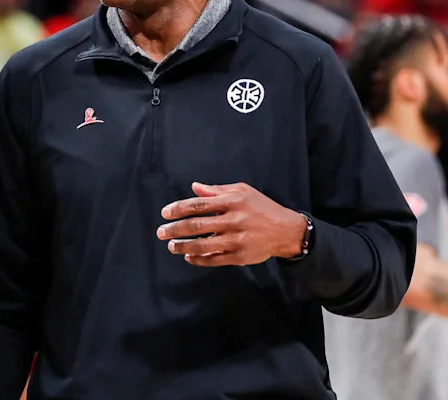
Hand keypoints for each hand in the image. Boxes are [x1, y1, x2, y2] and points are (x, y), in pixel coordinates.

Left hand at [157, 182, 307, 266]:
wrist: (286, 231)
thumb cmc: (262, 207)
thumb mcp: (242, 191)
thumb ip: (216, 190)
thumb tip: (194, 187)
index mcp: (232, 202)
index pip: (199, 205)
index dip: (179, 209)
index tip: (165, 213)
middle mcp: (233, 221)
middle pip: (197, 226)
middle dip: (175, 229)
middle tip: (161, 232)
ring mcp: (236, 241)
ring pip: (204, 245)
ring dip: (183, 246)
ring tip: (171, 246)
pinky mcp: (240, 257)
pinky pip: (215, 260)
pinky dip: (199, 259)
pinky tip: (188, 257)